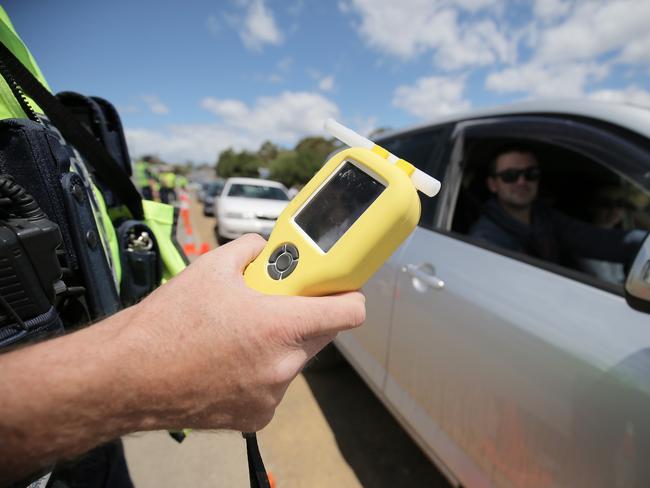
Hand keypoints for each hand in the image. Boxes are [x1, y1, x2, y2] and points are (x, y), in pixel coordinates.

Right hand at [123, 233, 365, 431]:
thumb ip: (250, 250)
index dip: (349, 297)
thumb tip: (264, 248)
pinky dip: (259, 374)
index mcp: (280, 326)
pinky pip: (272, 387)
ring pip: (293, 361)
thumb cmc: (167, 324)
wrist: (127, 377)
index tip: (340, 290)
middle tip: (274, 306)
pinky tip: (228, 363)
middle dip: (303, 318)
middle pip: (319, 336)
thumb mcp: (211, 267)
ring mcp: (271, 396)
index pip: (349, 313)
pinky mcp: (256, 417)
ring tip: (238, 337)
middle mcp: (283, 366)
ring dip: (278, 347)